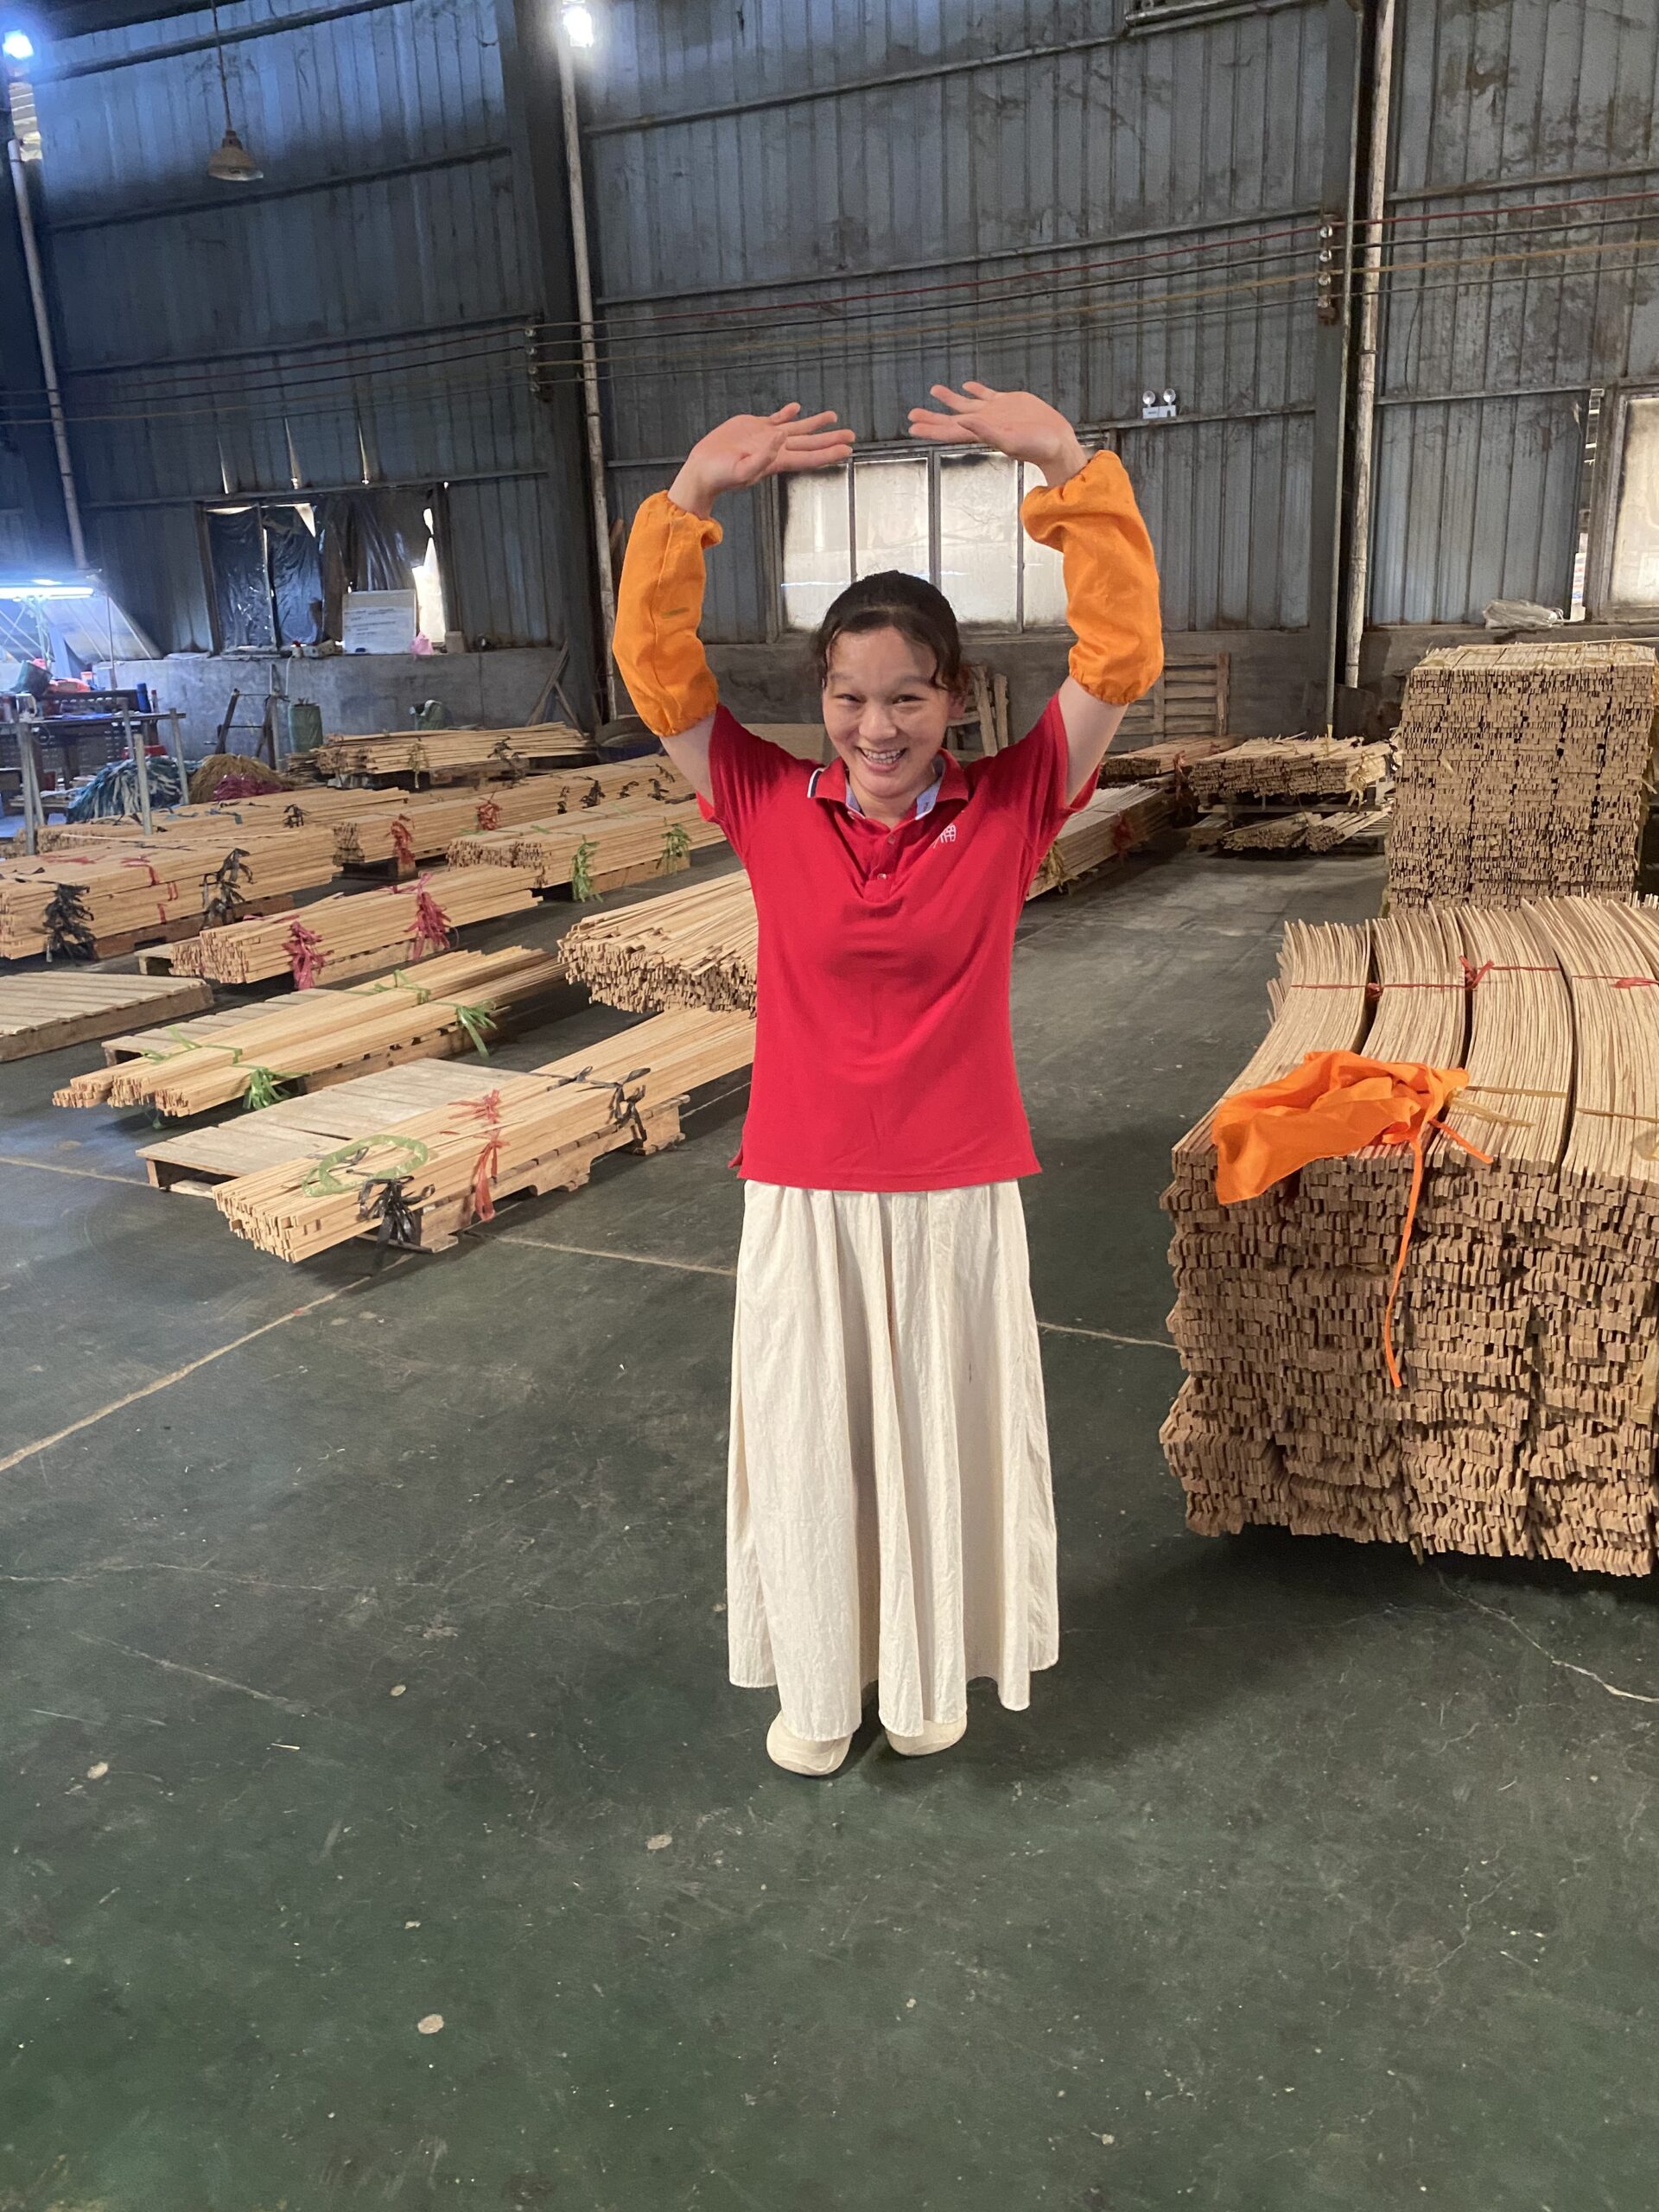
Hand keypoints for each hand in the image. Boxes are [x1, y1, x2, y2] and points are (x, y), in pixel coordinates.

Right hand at [669, 404, 855, 516]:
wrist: (703, 469)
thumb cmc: (721, 476)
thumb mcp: (742, 470)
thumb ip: (764, 456)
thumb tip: (781, 437)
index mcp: (776, 461)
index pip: (809, 457)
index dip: (829, 453)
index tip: (848, 449)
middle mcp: (776, 449)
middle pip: (809, 443)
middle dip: (830, 439)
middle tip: (852, 434)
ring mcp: (766, 438)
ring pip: (797, 429)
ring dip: (815, 423)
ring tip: (833, 417)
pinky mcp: (753, 427)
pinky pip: (775, 419)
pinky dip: (787, 413)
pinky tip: (796, 408)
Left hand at [907, 382, 1088, 486]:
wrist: (1056, 441)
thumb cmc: (1036, 447)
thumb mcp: (1010, 440)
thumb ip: (985, 431)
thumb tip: (962, 422)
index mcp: (980, 433)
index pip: (949, 431)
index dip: (930, 428)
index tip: (912, 426)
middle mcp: (983, 423)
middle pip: (951, 420)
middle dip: (932, 417)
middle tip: (911, 414)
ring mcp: (995, 412)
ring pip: (965, 404)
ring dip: (949, 399)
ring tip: (934, 390)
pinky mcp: (1008, 402)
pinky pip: (986, 394)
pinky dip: (975, 389)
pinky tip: (967, 385)